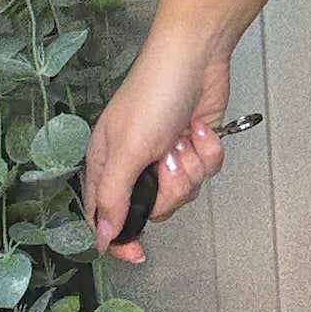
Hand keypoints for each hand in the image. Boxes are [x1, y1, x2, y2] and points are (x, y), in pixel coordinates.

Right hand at [83, 46, 232, 263]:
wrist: (197, 58)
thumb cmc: (154, 96)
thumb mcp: (127, 149)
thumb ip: (114, 196)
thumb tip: (102, 238)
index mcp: (108, 164)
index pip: (106, 216)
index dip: (121, 237)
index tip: (137, 254)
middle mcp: (137, 164)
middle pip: (154, 208)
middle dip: (169, 187)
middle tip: (168, 159)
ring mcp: (169, 156)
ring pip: (184, 192)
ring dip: (190, 166)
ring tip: (184, 138)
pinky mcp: (197, 147)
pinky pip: (207, 171)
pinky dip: (208, 152)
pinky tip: (201, 129)